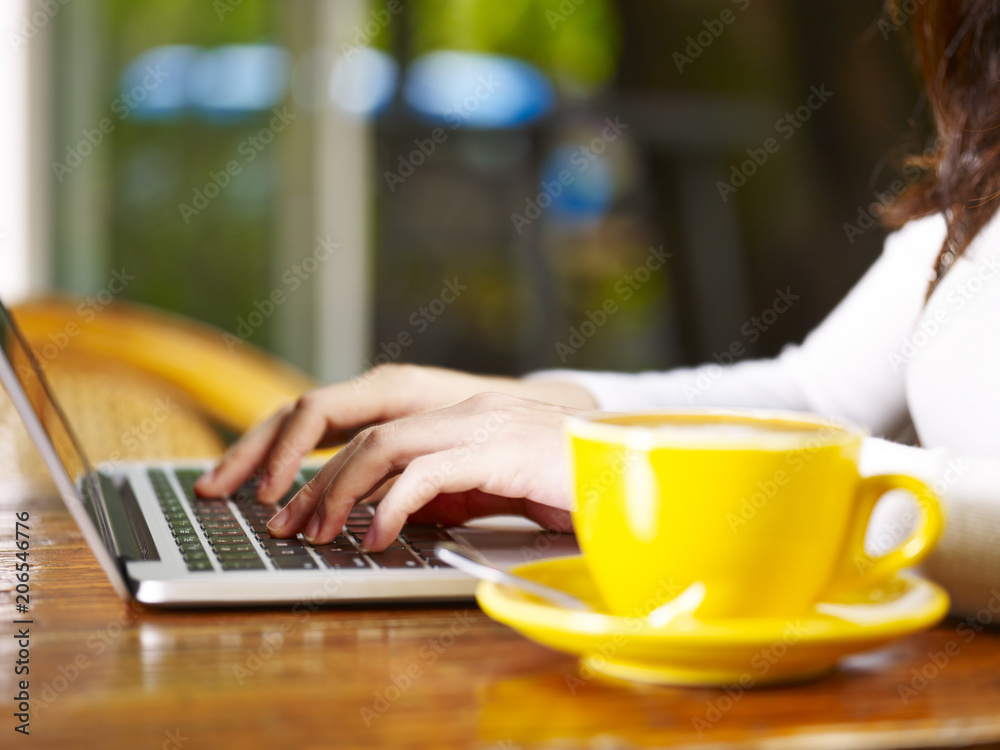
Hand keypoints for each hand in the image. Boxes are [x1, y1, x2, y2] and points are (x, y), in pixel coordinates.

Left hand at [263, 392, 579, 549]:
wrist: (638, 474)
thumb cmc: (570, 485)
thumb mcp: (491, 490)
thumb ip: (444, 492)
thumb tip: (388, 514)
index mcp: (458, 417)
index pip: (372, 430)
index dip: (325, 467)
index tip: (293, 507)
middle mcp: (463, 411)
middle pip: (365, 433)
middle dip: (314, 480)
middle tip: (284, 525)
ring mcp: (480, 424)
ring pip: (383, 445)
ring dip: (339, 491)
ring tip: (316, 534)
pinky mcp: (499, 449)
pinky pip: (426, 473)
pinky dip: (391, 505)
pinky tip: (375, 538)